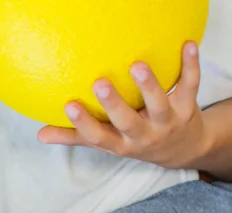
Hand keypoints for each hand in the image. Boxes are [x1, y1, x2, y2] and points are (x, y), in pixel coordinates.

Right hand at [38, 42, 207, 169]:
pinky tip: (187, 44)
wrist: (185, 148)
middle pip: (129, 122)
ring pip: (160, 105)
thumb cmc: (137, 141)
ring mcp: (168, 122)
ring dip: (150, 85)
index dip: (84, 124)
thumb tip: (40, 134)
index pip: (100, 137)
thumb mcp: (109, 142)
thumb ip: (76, 136)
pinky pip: (189, 85)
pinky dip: (190, 65)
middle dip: (115, 105)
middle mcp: (144, 135)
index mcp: (122, 144)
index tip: (69, 105)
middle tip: (100, 84)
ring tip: (136, 65)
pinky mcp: (187, 107)